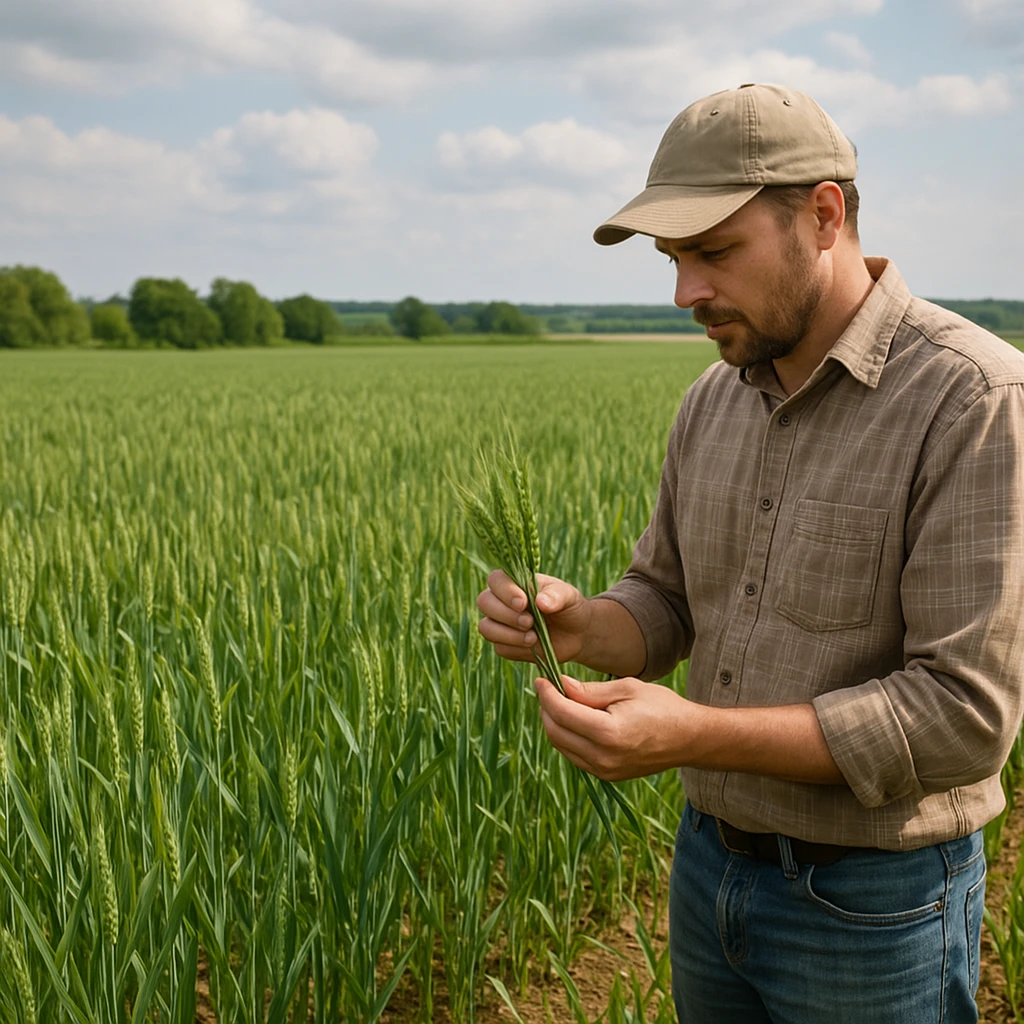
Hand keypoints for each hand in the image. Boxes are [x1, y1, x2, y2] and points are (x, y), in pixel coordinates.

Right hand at [477, 570, 590, 664]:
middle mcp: (502, 601)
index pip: (495, 580)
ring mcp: (501, 624)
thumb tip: (540, 601)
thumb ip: (556, 595)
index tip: (524, 602)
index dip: (505, 591)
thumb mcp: (569, 596)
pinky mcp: (505, 645)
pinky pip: (499, 648)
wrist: (578, 634)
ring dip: (508, 634)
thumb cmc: (570, 607)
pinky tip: (533, 645)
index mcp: (515, 582)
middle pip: (484, 602)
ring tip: (533, 637)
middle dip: (506, 615)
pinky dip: (515, 648)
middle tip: (530, 621)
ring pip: (486, 627)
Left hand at [534, 674, 703, 780]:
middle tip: (548, 688)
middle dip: (546, 708)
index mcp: (609, 733)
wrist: (690, 739)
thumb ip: (589, 691)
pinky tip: (574, 719)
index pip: (562, 713)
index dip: (546, 694)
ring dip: (554, 723)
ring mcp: (605, 771)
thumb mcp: (626, 688)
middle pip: (556, 731)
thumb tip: (559, 684)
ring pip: (562, 745)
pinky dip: (567, 736)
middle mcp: (603, 757)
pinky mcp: (607, 776)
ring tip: (559, 701)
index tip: (540, 678)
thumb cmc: (662, 707)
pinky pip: (574, 755)